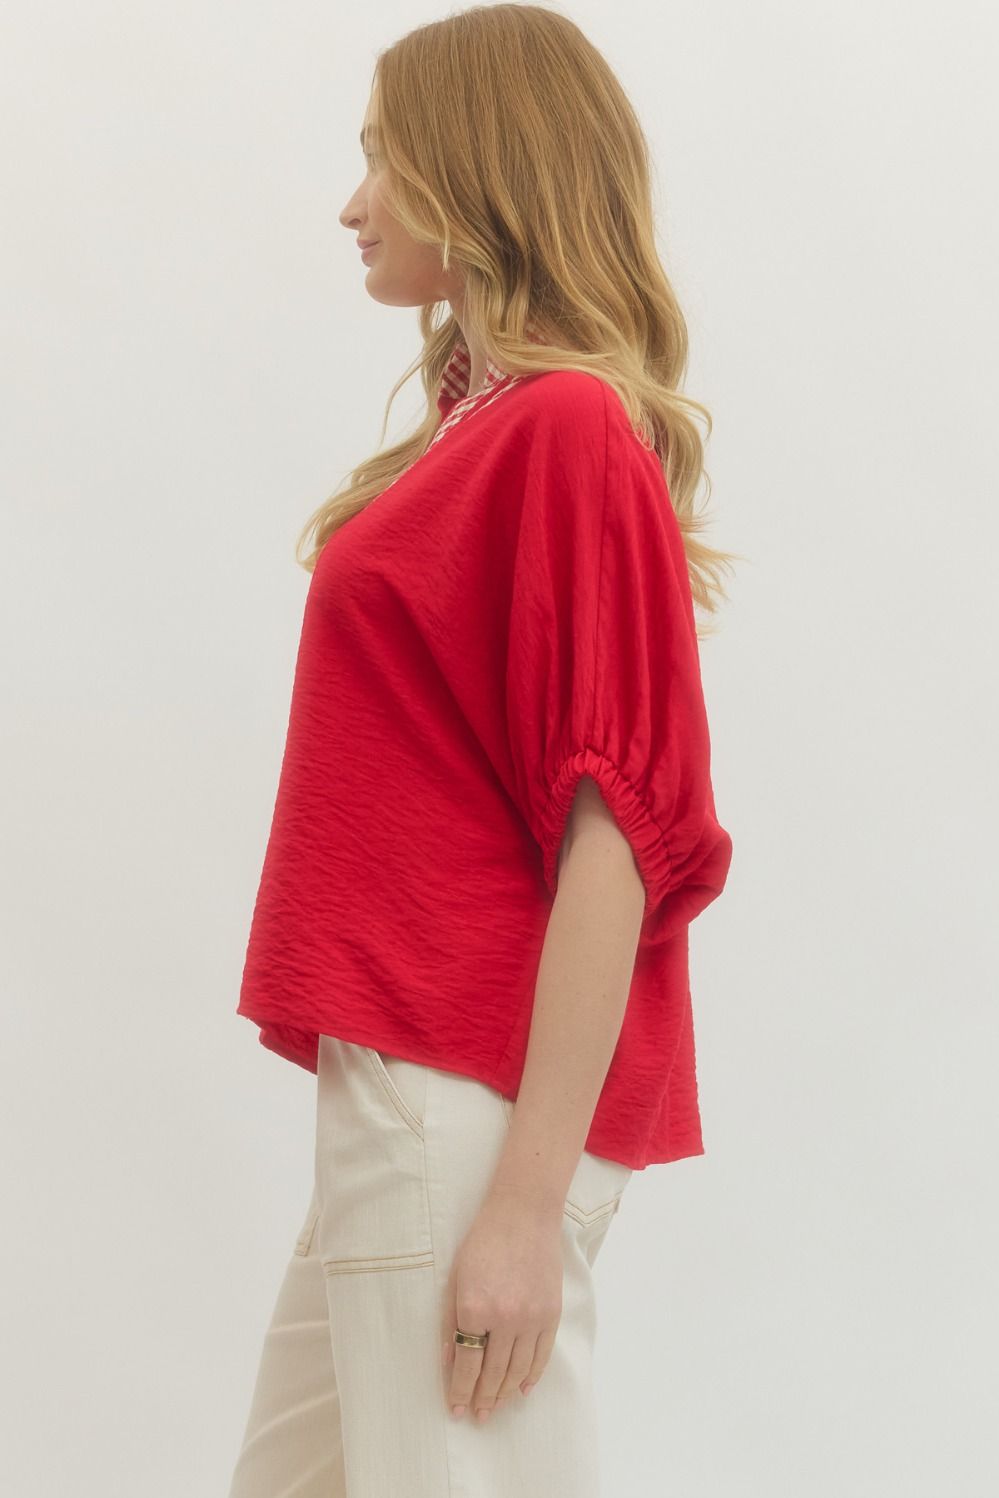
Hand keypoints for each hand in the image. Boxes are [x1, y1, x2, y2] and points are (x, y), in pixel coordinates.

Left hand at [440, 1193, 563, 1420]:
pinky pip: (542, 1356)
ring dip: (505, 1393)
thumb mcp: (456, 1280)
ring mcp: (532, 1318)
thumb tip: (451, 1363)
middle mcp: (505, 1319)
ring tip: (496, 1406)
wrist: (523, 1215)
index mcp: (475, 1309)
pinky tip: (523, 1389)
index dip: (460, 1392)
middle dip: (483, 1399)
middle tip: (477, 1416)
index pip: (467, 1366)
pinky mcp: (551, 1313)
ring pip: (518, 1370)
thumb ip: (451, 1323)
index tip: (456, 1409)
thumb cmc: (483, 1243)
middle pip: (493, 1374)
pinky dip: (532, 1376)